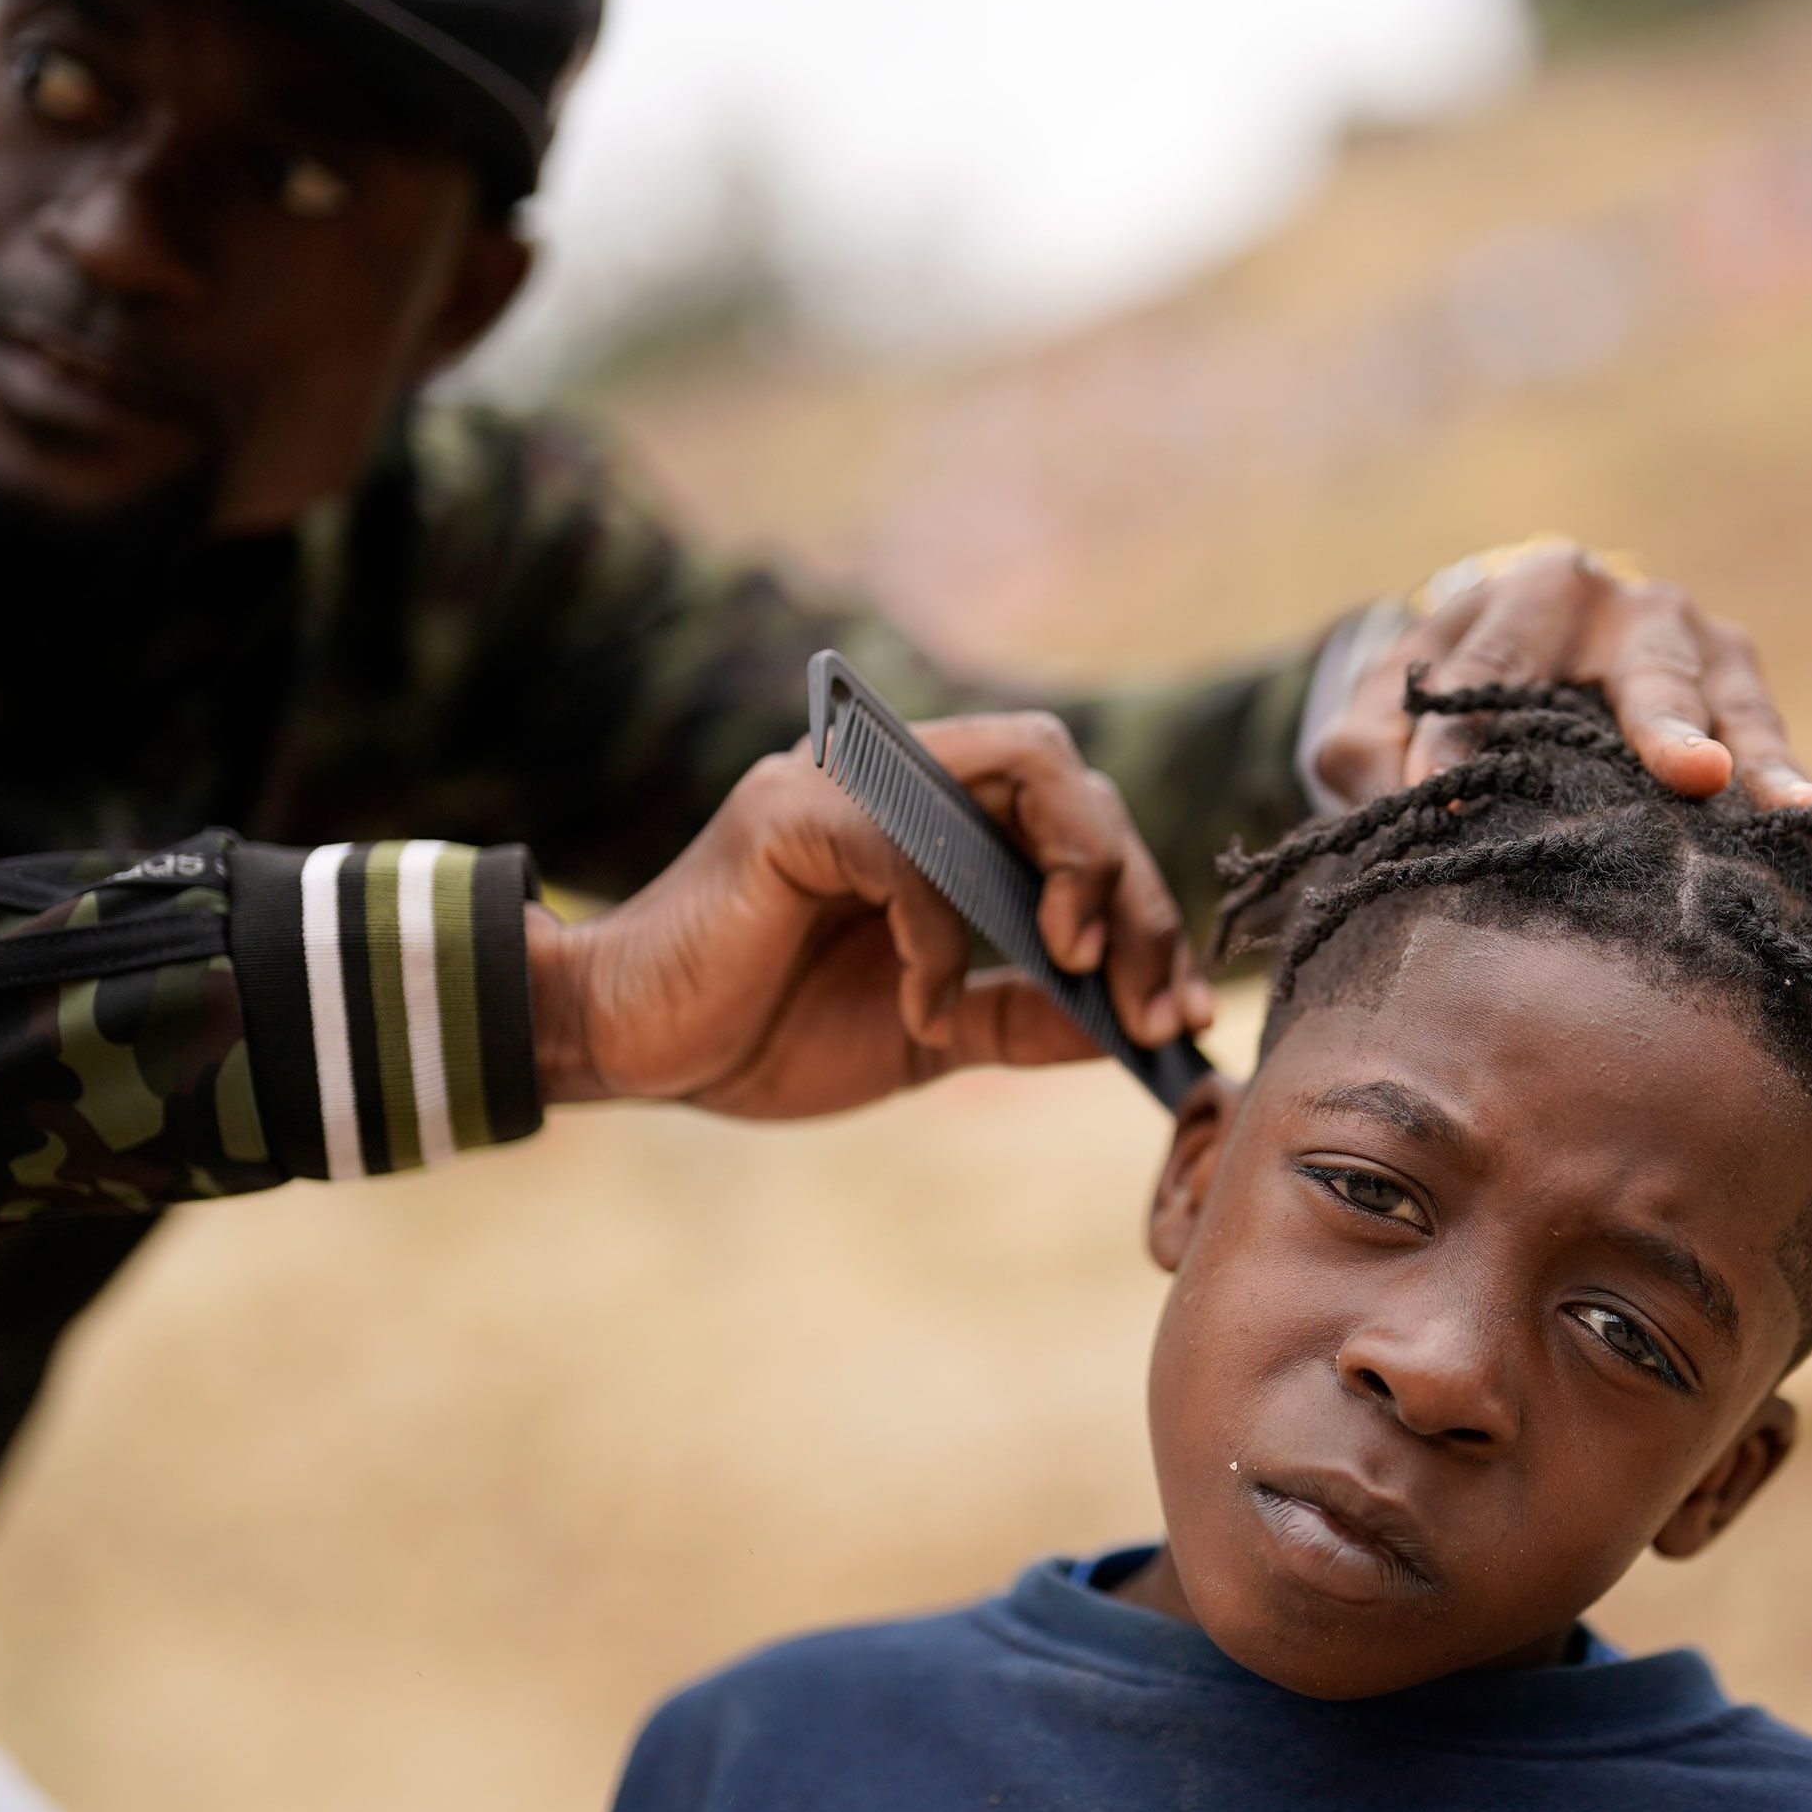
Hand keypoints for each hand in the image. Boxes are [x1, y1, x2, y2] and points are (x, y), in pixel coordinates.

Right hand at [526, 713, 1212, 1120]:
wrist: (630, 1046)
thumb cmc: (766, 1032)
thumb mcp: (932, 1035)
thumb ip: (1025, 1018)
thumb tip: (1139, 1026)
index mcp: (936, 818)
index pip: (1078, 812)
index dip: (1147, 902)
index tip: (1181, 1007)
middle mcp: (899, 776)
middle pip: (1070, 775)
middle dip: (1134, 889)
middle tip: (1145, 997)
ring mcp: (847, 781)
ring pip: (1023, 765)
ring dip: (1076, 870)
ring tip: (1075, 967)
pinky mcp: (794, 816)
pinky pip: (914, 851)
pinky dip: (941, 940)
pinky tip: (924, 1010)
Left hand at [1310, 540, 1811, 810]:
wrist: (1527, 658)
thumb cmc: (1450, 693)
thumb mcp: (1387, 710)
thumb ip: (1366, 750)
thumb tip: (1401, 803)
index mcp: (1531, 591)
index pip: (1493, 668)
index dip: (1464, 741)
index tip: (1442, 806)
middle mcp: (1630, 606)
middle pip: (1649, 669)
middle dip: (1666, 724)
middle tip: (1692, 777)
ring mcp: (1703, 647)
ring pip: (1733, 705)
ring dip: (1761, 763)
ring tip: (1798, 812)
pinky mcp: (1744, 696)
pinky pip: (1773, 743)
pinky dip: (1793, 786)